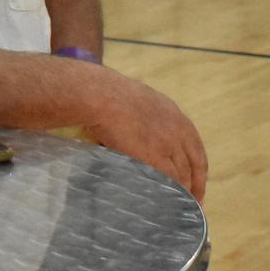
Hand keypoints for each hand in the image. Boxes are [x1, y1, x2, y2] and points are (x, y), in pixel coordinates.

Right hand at [84, 72, 207, 201]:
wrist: (102, 96)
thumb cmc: (108, 94)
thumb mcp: (137, 99)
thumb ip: (146, 114)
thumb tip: (137, 124)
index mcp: (174, 115)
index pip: (195, 147)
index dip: (198, 167)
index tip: (197, 181)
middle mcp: (178, 130)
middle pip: (194, 164)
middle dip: (196, 184)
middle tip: (195, 200)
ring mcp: (169, 144)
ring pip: (183, 174)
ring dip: (184, 191)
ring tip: (181, 205)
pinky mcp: (156, 157)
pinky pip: (171, 180)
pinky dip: (172, 191)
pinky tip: (170, 201)